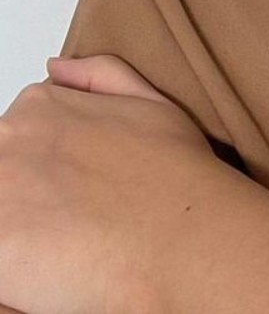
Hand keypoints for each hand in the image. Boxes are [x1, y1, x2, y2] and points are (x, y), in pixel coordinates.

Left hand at [0, 54, 223, 313]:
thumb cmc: (173, 175)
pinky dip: (18, 270)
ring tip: (67, 245)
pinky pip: (0, 266)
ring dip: (23, 230)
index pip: (16, 140)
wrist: (181, 237)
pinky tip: (55, 267)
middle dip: (30, 198)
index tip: (76, 192)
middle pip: (4, 173)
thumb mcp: (149, 102)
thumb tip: (56, 67)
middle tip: (73, 221)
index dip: (47, 171)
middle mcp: (8, 140)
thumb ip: (99, 74)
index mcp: (38, 106)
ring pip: (2, 212)